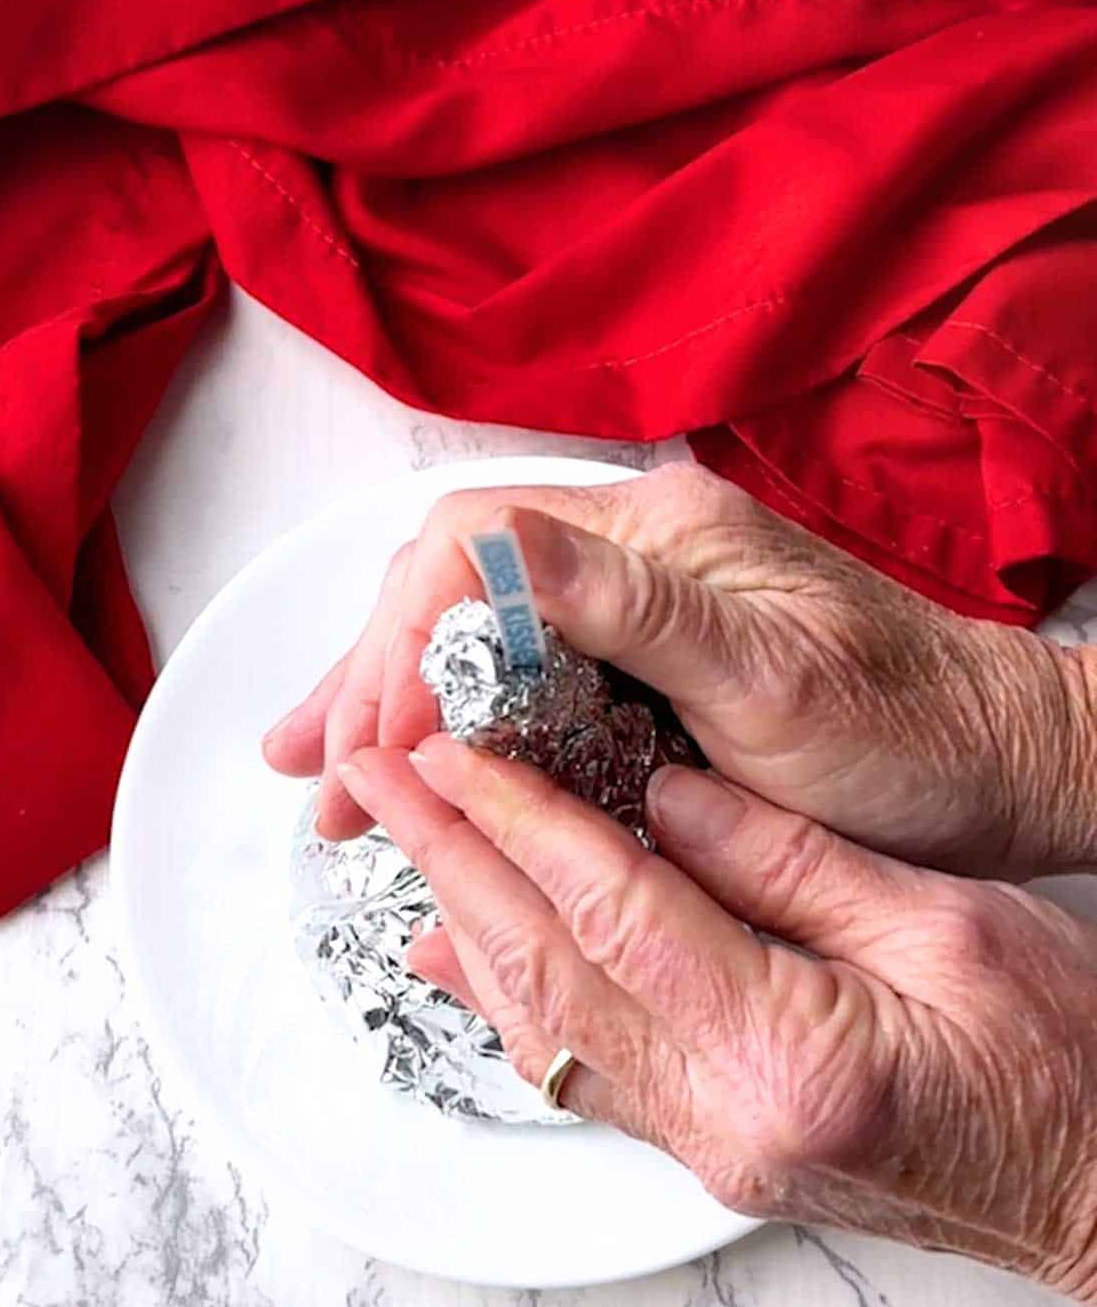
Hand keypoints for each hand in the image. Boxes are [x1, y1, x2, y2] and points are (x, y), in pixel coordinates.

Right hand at [265, 462, 1096, 878]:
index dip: (407, 639)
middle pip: (456, 582)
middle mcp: (634, 548)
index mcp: (658, 532)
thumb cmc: (904, 733)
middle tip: (315, 774)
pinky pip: (518, 668)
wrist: (990, 762)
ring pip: (474, 625)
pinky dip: (452, 718)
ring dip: (392, 696)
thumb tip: (505, 543)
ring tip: (318, 771)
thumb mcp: (774, 681)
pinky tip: (412, 762)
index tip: (380, 740)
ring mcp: (635, 599)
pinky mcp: (640, 653)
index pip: (477, 546)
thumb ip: (639, 608)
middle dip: (372, 674)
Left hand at [337, 738, 1096, 1306]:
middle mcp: (726, 1116)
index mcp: (792, 1050)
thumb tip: (662, 790)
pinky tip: (465, 956)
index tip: (451, 750)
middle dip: (449, 860)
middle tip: (379, 776)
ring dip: (461, 922)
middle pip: (545, 970)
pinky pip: (579, 1072)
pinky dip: (510, 999)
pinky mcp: (712, 1151)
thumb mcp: (948, 921)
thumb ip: (787, 857)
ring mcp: (710, 1147)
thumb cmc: (1061, 1055)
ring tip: (402, 842)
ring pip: (543, 1027)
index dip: (521, 819)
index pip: (613, 911)